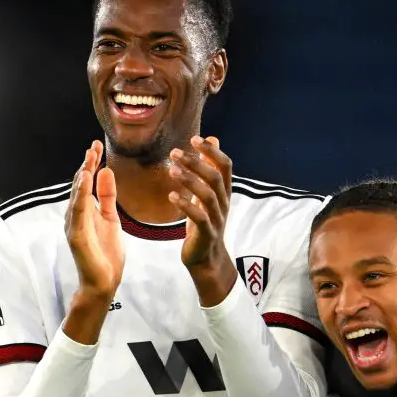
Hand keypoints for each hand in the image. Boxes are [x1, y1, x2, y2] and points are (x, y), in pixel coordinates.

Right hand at [65, 140, 123, 300]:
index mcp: (85, 211)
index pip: (86, 182)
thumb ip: (107, 197)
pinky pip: (78, 211)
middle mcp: (76, 215)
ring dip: (82, 175)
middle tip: (94, 146)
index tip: (98, 145)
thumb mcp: (111, 219)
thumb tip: (106, 171)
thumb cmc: (106, 254)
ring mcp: (74, 224)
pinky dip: (81, 194)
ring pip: (77, 195)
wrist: (104, 282)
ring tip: (89, 157)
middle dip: (86, 164)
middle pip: (79, 185)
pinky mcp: (76, 235)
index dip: (91, 163)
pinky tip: (85, 178)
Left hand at [169, 136, 237, 305]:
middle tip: (175, 152)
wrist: (206, 258)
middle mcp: (223, 203)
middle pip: (215, 177)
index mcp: (224, 191)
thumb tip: (213, 138)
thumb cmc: (204, 222)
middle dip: (196, 163)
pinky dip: (186, 205)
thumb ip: (209, 167)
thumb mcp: (207, 192)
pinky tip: (172, 196)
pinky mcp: (207, 233)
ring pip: (208, 195)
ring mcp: (217, 218)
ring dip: (190, 181)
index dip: (212, 151)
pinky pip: (200, 217)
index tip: (195, 138)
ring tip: (172, 170)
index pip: (225, 165)